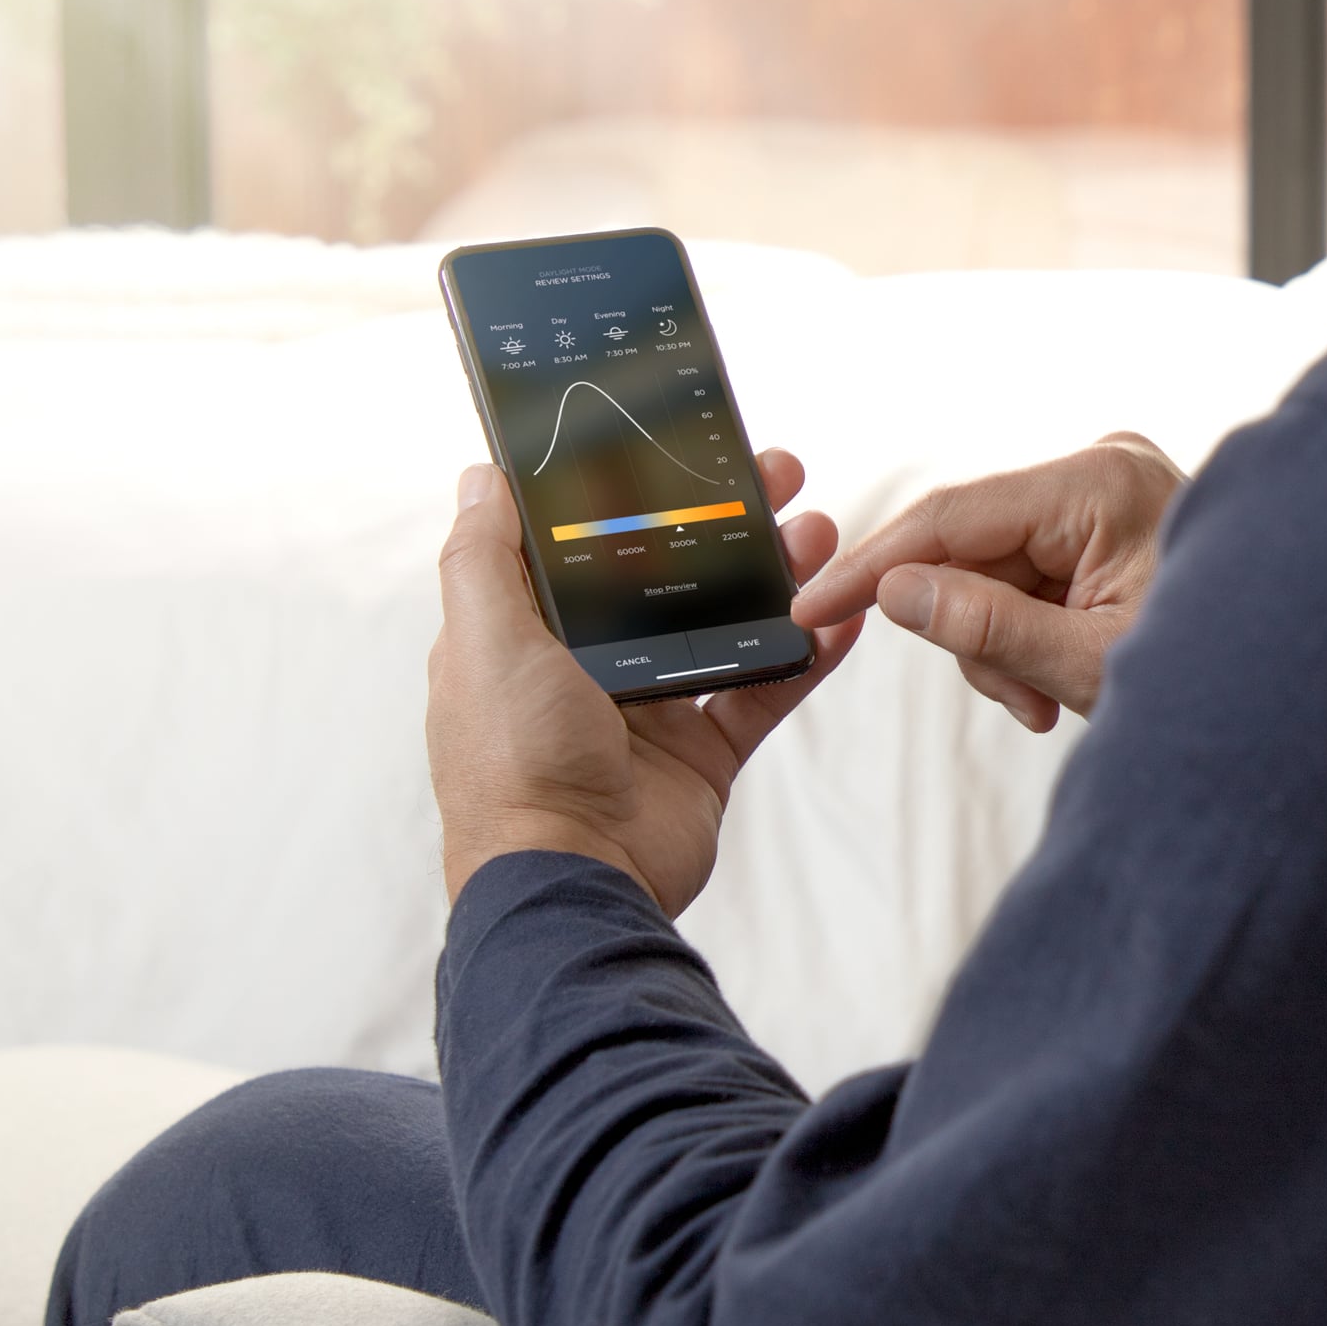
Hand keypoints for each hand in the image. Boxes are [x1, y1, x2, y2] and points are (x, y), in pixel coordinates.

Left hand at [427, 452, 862, 911]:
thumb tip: (482, 476)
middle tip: (780, 472)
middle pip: (671, 571)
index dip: (637, 491)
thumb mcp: (483, 641)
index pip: (590, 541)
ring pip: (726, 621)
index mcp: (531, 633)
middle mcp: (590, 665)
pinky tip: (844, 616)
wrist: (575, 881)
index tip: (685, 444)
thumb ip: (484, 556)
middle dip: (728, 519)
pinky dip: (807, 654)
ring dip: (778, 574)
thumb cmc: (513, 762)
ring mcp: (652, 710)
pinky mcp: (702, 754)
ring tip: (821, 530)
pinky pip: (764, 691)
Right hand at [793, 433, 1184, 730]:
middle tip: (1026, 702)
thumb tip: (895, 594)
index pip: (950, 516)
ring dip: (1003, 644)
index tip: (813, 605)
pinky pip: (1029, 571)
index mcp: (1099, 483)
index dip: (874, 565)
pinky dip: (1029, 631)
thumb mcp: (1089, 664)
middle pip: (968, 546)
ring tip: (1054, 699)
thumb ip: (987, 628)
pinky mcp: (1108, 515)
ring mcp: (1106, 487)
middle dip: (975, 632)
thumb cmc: (1217, 671)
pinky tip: (1063, 676)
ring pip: (992, 568)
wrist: (1302, 677)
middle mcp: (1100, 466)